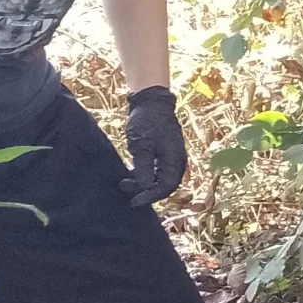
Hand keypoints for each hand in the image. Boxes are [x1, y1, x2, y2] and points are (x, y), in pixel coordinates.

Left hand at [120, 87, 187, 208]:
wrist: (151, 102)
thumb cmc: (146, 122)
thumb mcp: (141, 147)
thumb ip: (144, 170)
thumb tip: (145, 189)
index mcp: (175, 160)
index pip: (165, 188)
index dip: (149, 197)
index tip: (133, 201)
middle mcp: (177, 161)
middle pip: (165, 185)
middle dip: (146, 191)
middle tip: (125, 187)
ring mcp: (172, 157)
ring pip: (161, 179)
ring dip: (144, 183)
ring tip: (125, 180)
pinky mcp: (165, 153)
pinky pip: (158, 171)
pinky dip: (146, 175)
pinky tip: (133, 172)